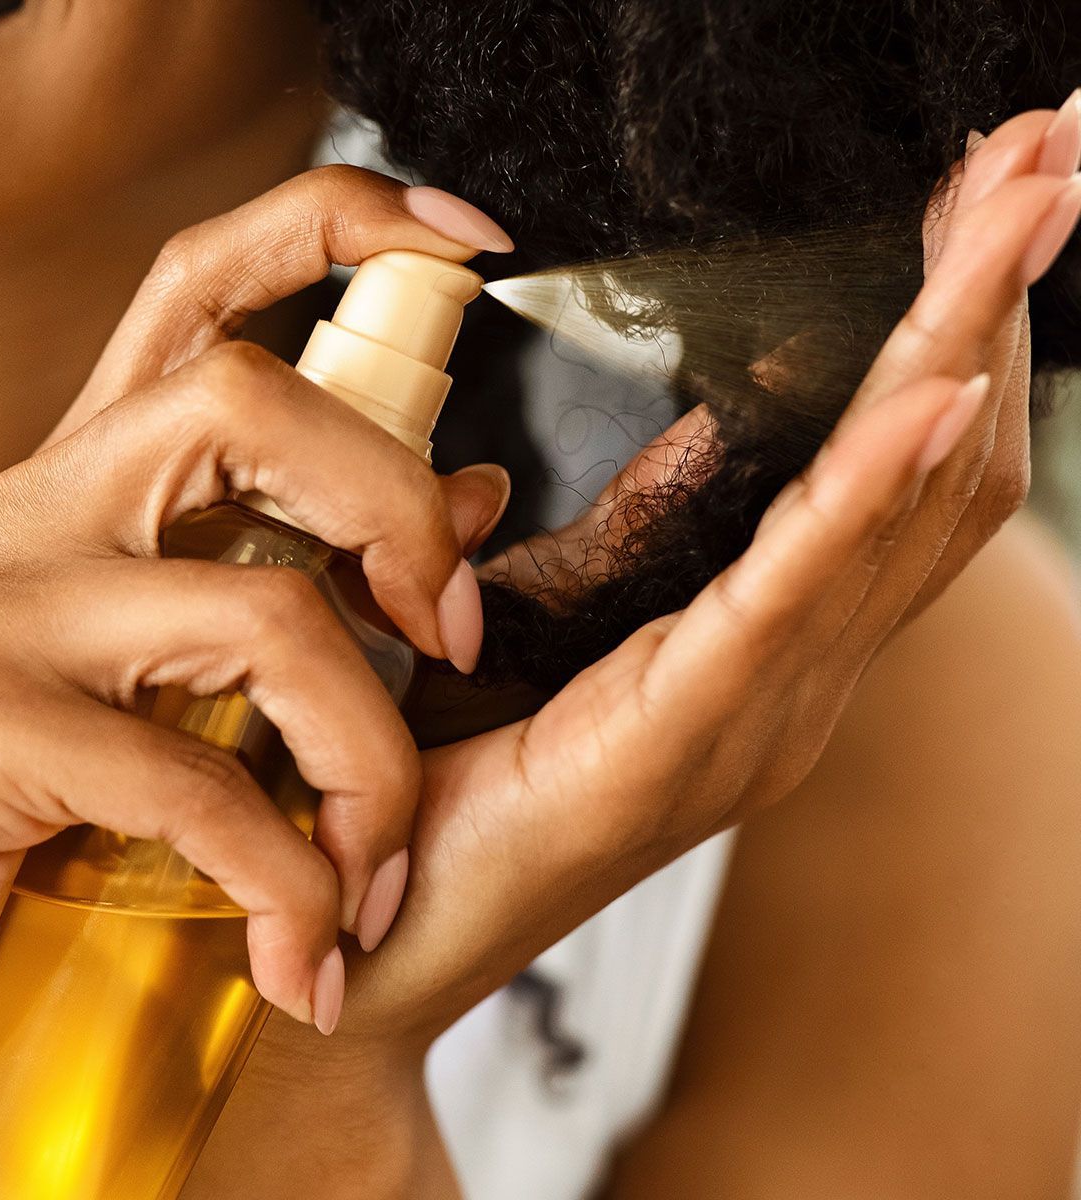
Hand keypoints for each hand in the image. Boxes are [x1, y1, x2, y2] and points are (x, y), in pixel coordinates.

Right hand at [0, 167, 516, 1195]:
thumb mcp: (152, 711)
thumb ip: (288, 595)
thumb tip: (469, 493)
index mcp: (66, 497)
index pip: (196, 282)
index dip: (340, 223)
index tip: (475, 248)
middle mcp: (15, 520)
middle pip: (246, 395)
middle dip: (397, 510)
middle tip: (448, 639)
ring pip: (261, 607)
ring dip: (368, 760)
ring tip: (370, 876)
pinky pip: (196, 779)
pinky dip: (287, 879)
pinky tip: (295, 953)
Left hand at [284, 105, 1077, 1067]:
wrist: (354, 944)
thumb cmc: (419, 792)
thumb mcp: (480, 643)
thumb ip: (525, 565)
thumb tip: (492, 473)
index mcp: (754, 646)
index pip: (886, 460)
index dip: (946, 324)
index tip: (986, 190)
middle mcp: (790, 679)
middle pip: (930, 460)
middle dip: (990, 297)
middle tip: (1052, 144)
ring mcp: (756, 719)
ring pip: (894, 506)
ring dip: (962, 345)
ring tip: (1024, 204)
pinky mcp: (678, 745)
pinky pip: (791, 600)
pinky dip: (865, 494)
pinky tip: (933, 394)